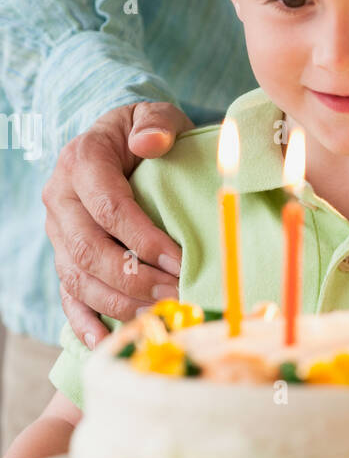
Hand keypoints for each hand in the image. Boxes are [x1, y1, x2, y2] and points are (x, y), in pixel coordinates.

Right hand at [42, 102, 193, 346]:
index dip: (145, 240)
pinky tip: (106, 342)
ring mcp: (57, 232)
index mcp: (81, 162)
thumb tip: (150, 143)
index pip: (109, 208)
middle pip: (90, 249)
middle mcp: (60, 200)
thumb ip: (156, 124)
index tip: (182, 261)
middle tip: (176, 294)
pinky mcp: (62, 256)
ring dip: (119, 302)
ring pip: (78, 277)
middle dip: (135, 278)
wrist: (114, 140)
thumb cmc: (141, 132)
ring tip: (159, 315)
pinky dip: (84, 322)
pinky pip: (66, 295)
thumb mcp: (152, 114)